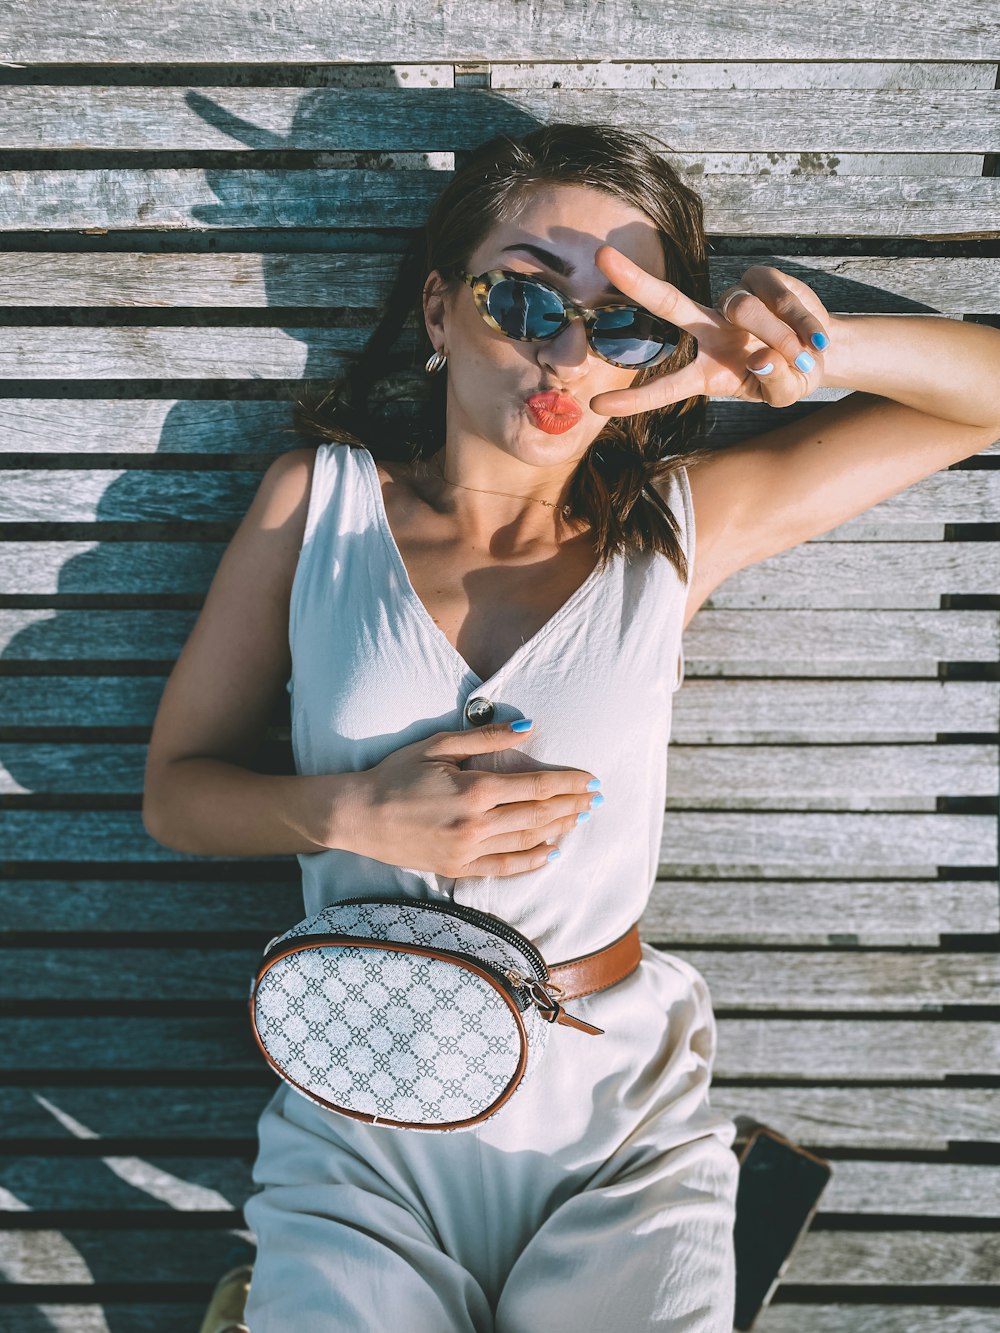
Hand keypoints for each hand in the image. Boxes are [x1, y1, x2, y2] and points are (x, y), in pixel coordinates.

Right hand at [337, 723, 600, 877]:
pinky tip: (551, 851)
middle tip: (595, 799)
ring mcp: (468, 850)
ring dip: (558, 829)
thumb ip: (486, 738)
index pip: (536, 786)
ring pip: (527, 841)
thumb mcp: (439, 745)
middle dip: (572, 805)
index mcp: (475, 789)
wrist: (358, 815)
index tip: (591, 779)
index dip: (569, 783)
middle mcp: (477, 823)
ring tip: (579, 818)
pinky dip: (532, 860)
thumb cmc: (396, 773)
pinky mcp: (458, 868)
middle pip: (539, 815)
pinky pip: (505, 867)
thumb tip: (529, 729)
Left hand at [588, 247, 835, 414]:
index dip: (633, 400)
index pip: (665, 387)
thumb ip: (776, 383)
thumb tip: (762, 356)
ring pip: (744, 310)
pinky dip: (800, 320)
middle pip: (669, 303)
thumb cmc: (791, 375)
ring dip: (779, 336)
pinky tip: (813, 334)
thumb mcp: (786, 393)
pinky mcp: (760, 278)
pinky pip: (777, 296)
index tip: (596, 407)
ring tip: (802, 353)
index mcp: (706, 372)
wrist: (822, 348)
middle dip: (636, 282)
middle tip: (601, 258)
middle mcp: (710, 332)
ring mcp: (733, 303)